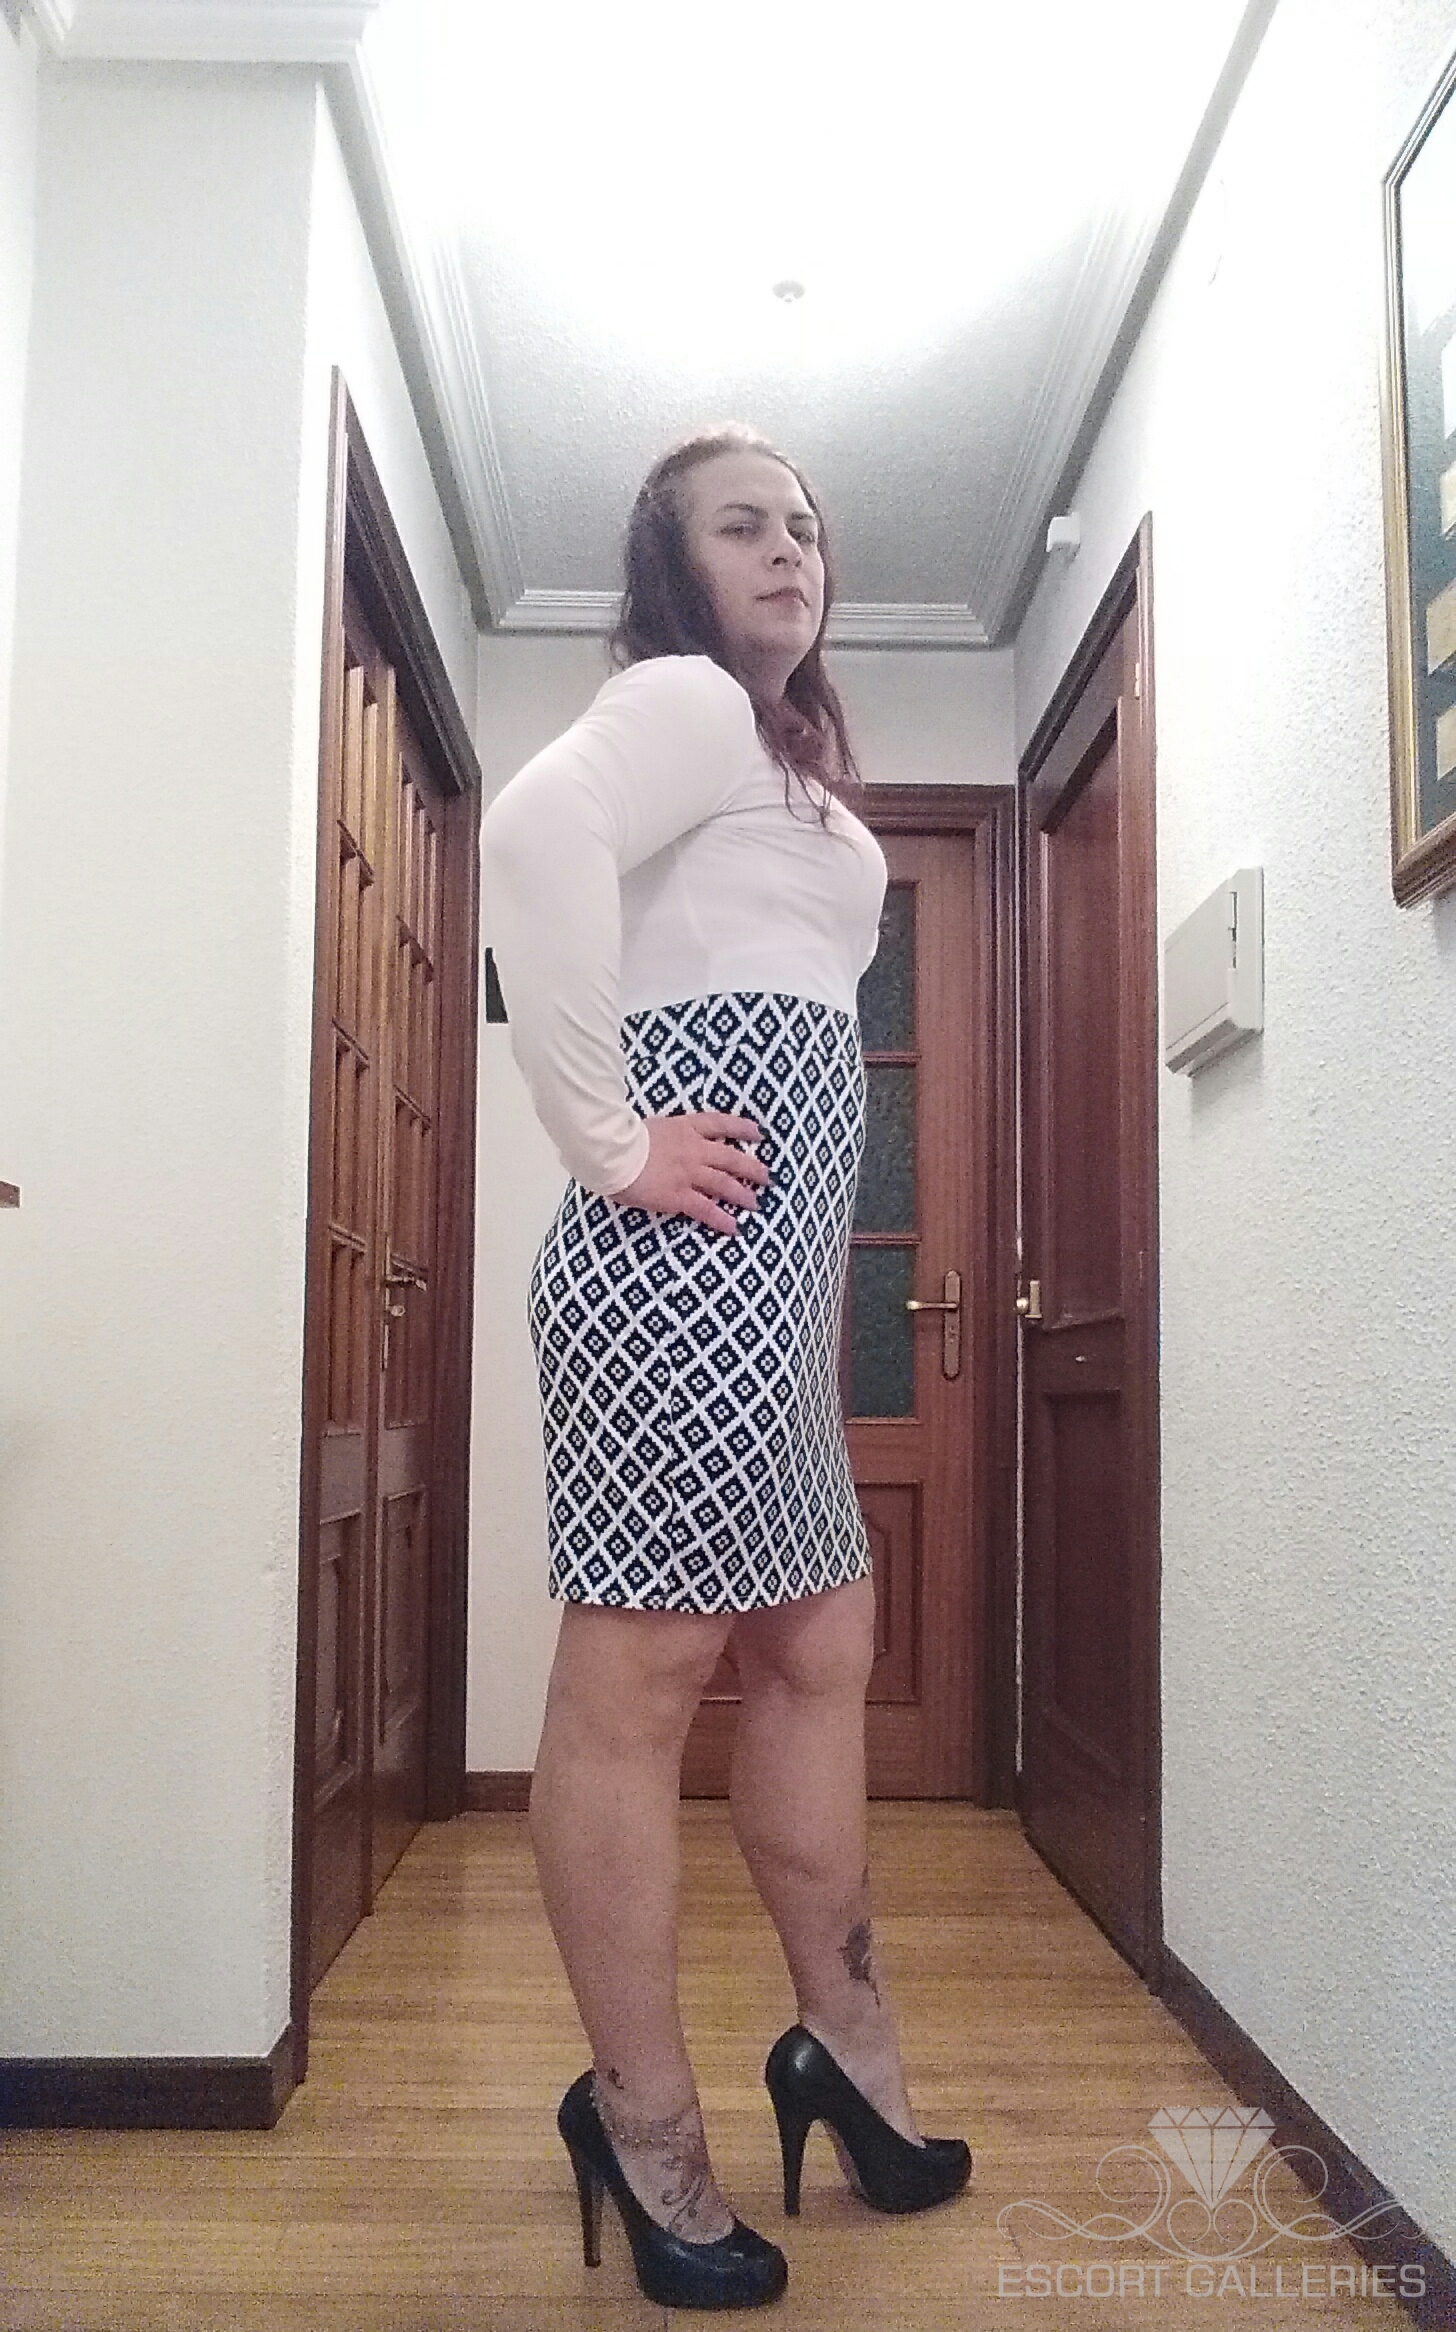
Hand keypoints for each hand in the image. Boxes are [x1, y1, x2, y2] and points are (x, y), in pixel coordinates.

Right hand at [610, 1111, 769, 1235]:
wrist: (613, 1150)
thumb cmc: (620, 1137)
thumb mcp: (647, 1127)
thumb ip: (660, 1136)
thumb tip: (657, 1145)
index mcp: (684, 1128)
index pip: (720, 1124)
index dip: (742, 1128)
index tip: (759, 1133)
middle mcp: (693, 1149)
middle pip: (731, 1157)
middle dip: (752, 1168)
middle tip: (768, 1176)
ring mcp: (689, 1173)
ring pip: (725, 1184)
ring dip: (743, 1194)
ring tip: (757, 1204)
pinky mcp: (679, 1196)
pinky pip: (706, 1209)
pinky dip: (722, 1219)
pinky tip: (734, 1227)